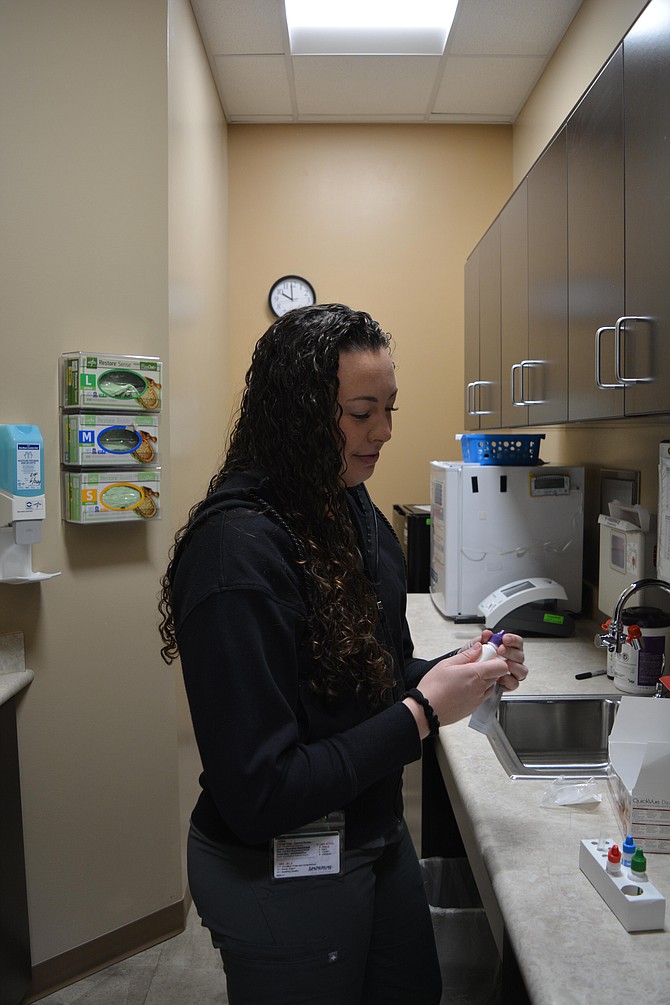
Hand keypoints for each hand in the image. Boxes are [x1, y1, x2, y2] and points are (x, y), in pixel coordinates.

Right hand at [403, 634, 527, 736]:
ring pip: (491, 686)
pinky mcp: (473, 708)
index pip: (500, 666)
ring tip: (467, 677)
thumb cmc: (433, 688)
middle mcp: (479, 688)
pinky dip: (478, 691)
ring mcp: (477, 700)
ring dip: (485, 680)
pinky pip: (483, 697)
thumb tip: (478, 648)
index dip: (496, 659)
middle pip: (496, 675)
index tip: (487, 655)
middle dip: (489, 668)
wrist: (427, 710)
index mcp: (475, 674)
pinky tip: (463, 688)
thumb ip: (466, 655)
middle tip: (474, 664)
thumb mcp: (446, 664)